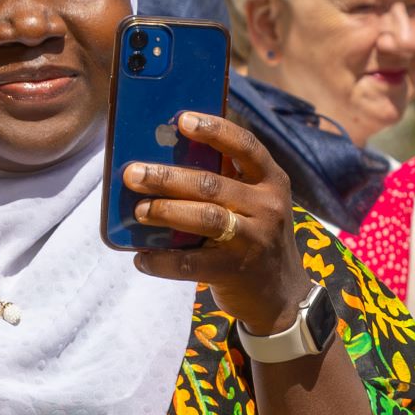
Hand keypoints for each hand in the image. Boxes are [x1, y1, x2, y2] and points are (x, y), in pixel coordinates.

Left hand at [118, 109, 315, 331]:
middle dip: (168, 177)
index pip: (245, 146)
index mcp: (271, 181)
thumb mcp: (255, 203)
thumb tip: (166, 154)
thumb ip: (227, 180)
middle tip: (133, 173)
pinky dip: (162, 261)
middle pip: (212, 184)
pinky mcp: (236, 271)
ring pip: (205, 218)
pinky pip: (192, 263)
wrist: (281, 295)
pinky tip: (141, 258)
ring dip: (165, 212)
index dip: (215, 130)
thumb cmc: (255, 237)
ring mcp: (254, 240)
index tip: (182, 119)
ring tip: (138, 211)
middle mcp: (267, 207)